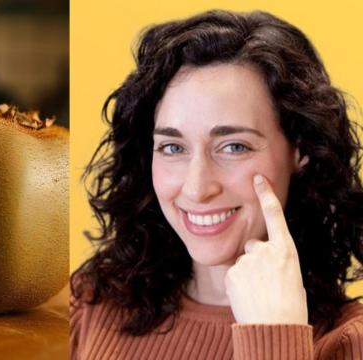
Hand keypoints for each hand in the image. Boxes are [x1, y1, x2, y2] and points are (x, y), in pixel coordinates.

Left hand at [224, 174, 307, 324]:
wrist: (274, 327)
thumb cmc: (289, 307)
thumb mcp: (291, 276)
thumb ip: (276, 261)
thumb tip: (265, 259)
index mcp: (287, 250)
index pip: (274, 215)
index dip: (266, 195)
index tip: (259, 179)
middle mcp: (266, 250)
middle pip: (252, 245)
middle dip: (255, 259)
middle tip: (265, 281)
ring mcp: (247, 260)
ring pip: (242, 261)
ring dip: (246, 273)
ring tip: (258, 293)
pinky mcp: (232, 272)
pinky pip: (232, 274)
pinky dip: (237, 284)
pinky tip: (247, 296)